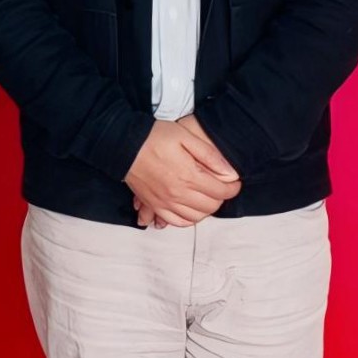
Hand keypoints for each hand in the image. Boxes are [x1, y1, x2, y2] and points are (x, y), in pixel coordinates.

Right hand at [124, 116, 240, 228]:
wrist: (122, 144)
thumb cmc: (153, 137)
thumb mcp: (185, 136)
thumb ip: (209, 155)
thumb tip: (230, 172)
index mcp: (188, 176)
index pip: (221, 192)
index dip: (232, 188)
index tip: (234, 183)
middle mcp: (177, 193)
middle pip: (210, 206)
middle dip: (220, 198)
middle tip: (221, 188)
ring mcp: (165, 202)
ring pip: (195, 217)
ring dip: (205, 210)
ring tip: (206, 197)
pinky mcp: (154, 204)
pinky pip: (176, 221)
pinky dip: (187, 219)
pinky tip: (190, 209)